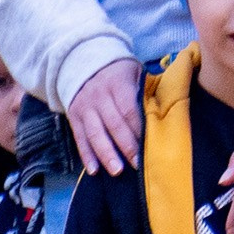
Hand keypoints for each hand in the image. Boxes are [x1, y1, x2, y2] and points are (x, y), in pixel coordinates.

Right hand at [67, 57, 143, 174]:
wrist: (84, 63)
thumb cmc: (117, 71)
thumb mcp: (133, 71)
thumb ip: (143, 89)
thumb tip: (159, 111)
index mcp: (117, 84)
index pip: (128, 110)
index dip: (137, 129)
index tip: (147, 145)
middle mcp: (99, 97)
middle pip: (113, 125)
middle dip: (125, 146)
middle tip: (136, 164)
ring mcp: (85, 108)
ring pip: (95, 134)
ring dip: (106, 154)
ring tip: (116, 171)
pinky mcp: (74, 118)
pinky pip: (80, 139)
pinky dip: (86, 155)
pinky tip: (94, 170)